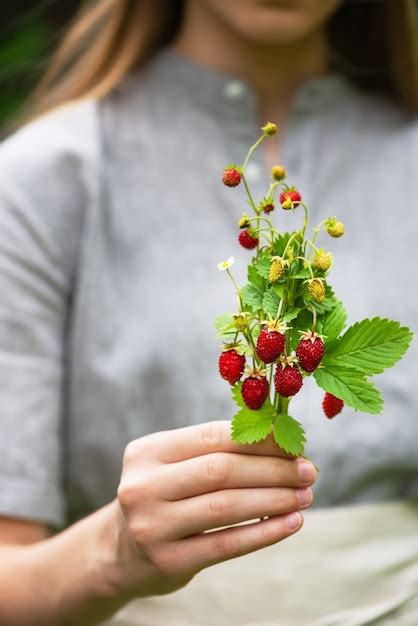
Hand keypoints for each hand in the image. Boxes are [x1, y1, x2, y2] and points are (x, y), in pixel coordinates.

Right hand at [110, 420, 315, 598]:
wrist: (122, 551)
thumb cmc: (163, 496)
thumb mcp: (173, 465)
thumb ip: (217, 450)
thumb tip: (282, 441)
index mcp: (148, 451)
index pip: (214, 437)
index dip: (259, 439)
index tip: (294, 444)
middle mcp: (144, 485)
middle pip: (222, 470)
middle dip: (273, 469)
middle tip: (308, 471)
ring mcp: (152, 525)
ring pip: (226, 506)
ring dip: (274, 499)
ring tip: (305, 496)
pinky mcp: (168, 561)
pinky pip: (226, 544)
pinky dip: (264, 532)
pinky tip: (291, 522)